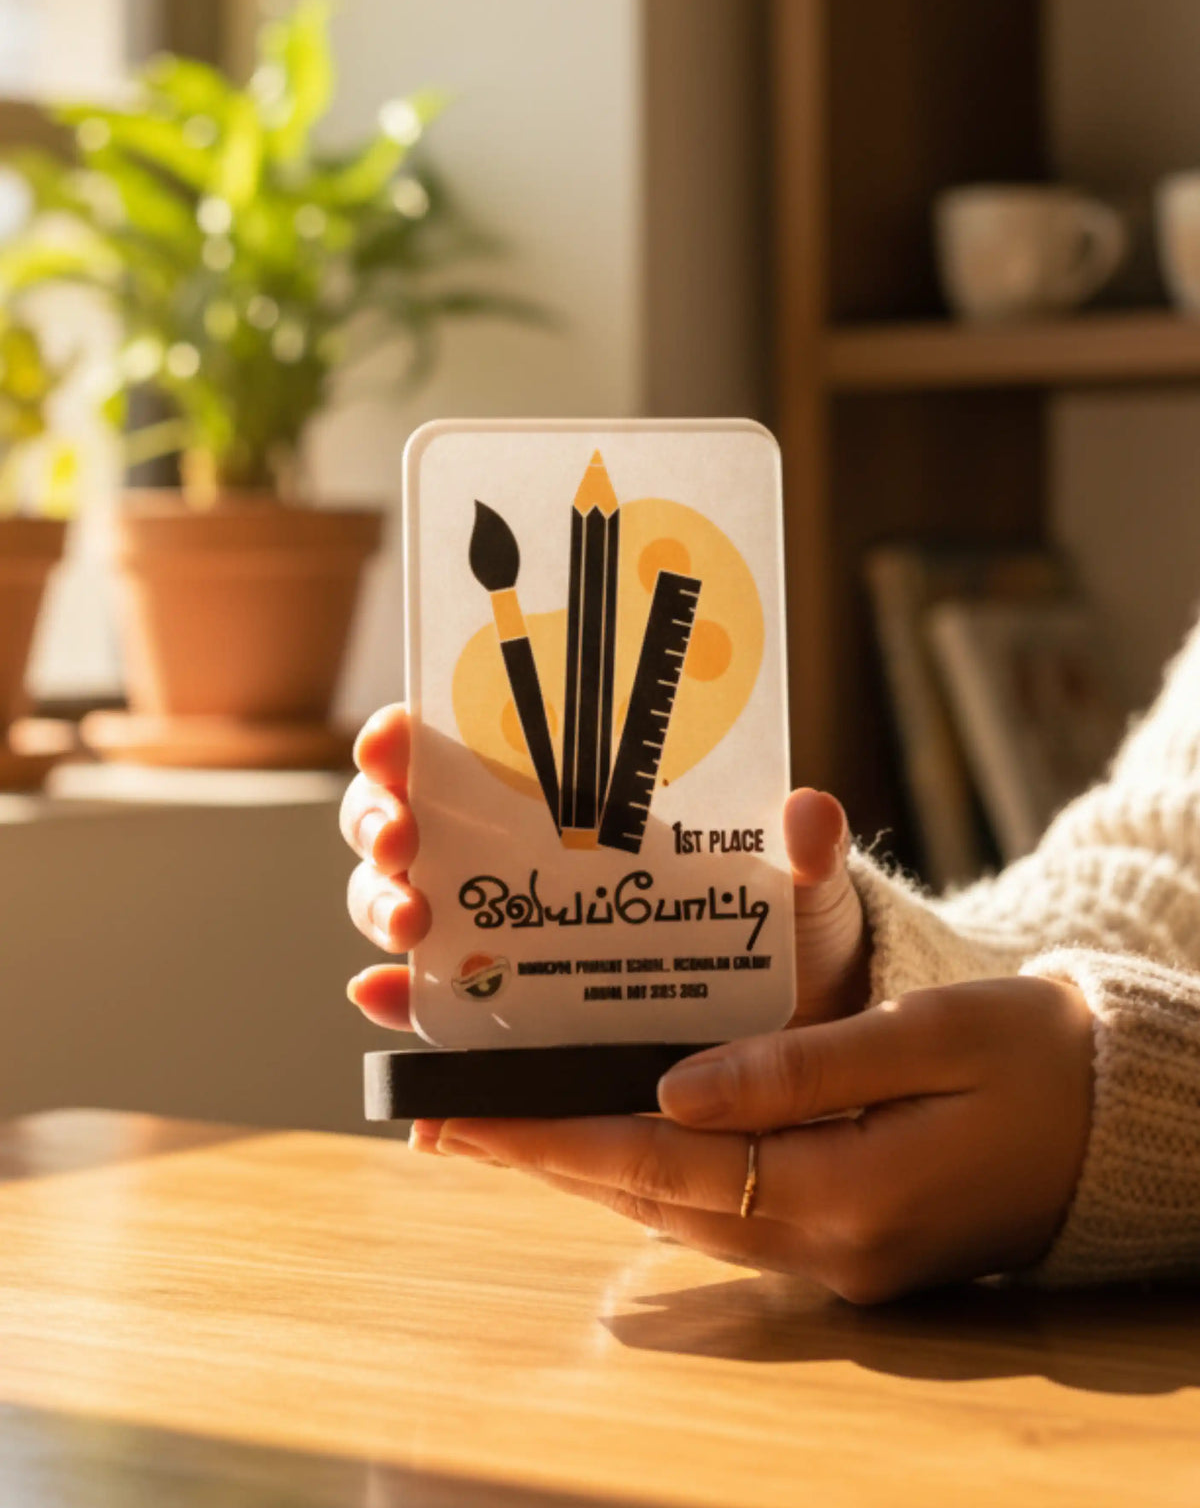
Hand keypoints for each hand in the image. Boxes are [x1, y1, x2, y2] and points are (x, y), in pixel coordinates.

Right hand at [341, 703, 869, 1027]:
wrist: (785, 1038)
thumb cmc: (779, 934)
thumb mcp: (797, 892)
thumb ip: (803, 856)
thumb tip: (811, 811)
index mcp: (565, 801)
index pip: (459, 746)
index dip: (408, 734)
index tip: (398, 734)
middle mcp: (511, 857)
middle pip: (405, 821)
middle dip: (378, 818)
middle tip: (404, 838)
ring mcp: (497, 936)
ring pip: (396, 903)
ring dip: (378, 904)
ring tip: (412, 922)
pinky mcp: (499, 1015)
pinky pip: (427, 1004)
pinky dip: (395, 1000)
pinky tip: (386, 999)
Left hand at [413, 977, 1094, 1301]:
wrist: (1125, 1121)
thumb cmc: (1039, 1057)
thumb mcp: (927, 1039)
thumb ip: (798, 1068)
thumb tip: (672, 1090)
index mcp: (847, 1197)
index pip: (661, 1170)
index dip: (551, 1140)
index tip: (462, 1117)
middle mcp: (830, 1249)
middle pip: (652, 1202)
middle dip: (544, 1158)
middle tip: (447, 1118)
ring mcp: (841, 1259)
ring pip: (681, 1215)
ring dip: (589, 1170)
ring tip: (505, 1124)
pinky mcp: (850, 1242)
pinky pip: (725, 1213)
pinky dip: (656, 1178)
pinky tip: (616, 1140)